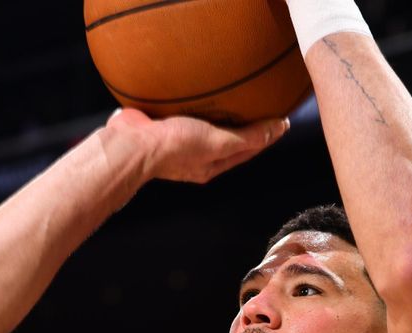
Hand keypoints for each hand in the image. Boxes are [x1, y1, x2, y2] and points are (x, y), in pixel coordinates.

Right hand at [107, 108, 289, 183]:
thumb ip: (247, 138)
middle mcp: (196, 156)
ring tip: (230, 93)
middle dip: (243, 125)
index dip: (265, 136)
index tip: (281, 119)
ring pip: (204, 125)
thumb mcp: (217, 143)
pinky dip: (194, 102)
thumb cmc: (174, 147)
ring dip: (217, 112)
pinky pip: (183, 112)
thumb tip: (279, 129)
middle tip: (260, 104)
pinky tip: (197, 88)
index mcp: (211, 165)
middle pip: (227, 139)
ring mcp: (177, 141)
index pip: (246, 150)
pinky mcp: (162, 125)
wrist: (131, 143)